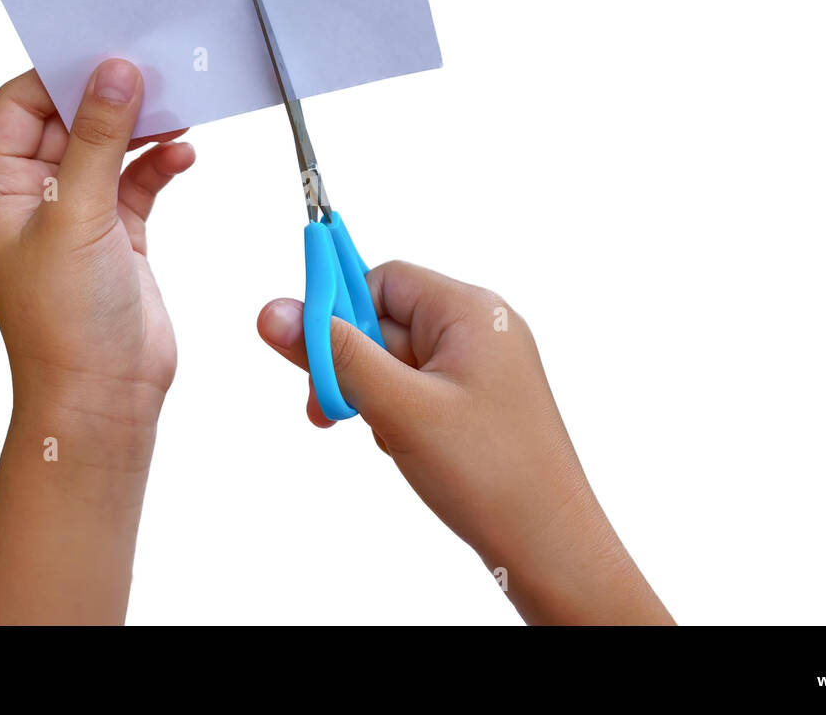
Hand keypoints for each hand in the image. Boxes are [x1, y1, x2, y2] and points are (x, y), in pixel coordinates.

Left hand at [0, 60, 193, 430]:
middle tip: (155, 68)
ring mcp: (76, 214)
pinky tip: (184, 154)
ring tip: (181, 106)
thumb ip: (98, 139)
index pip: (18, 105)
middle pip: (68, 120)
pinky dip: (160, 163)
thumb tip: (116, 71)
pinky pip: (138, 180)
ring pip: (108, 147)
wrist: (104, 398)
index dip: (59, 75)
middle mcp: (29, 197)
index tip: (107, 51)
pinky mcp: (117, 233)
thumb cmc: (67, 322)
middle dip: (110, 96)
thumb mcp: (77, 216)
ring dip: (142, 127)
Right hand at [257, 261, 671, 624]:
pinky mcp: (478, 402)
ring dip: (374, 396)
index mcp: (472, 312)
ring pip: (396, 361)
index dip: (340, 311)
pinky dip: (397, 414)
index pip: (384, 279)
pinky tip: (407, 447)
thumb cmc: (492, 474)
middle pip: (386, 320)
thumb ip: (335, 355)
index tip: (307, 352)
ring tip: (390, 436)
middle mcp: (481, 329)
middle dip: (353, 365)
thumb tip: (276, 311)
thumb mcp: (399, 408)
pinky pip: (417, 390)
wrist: (550, 546)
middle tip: (331, 410)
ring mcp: (482, 367)